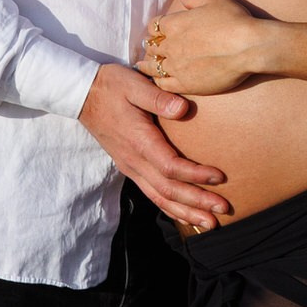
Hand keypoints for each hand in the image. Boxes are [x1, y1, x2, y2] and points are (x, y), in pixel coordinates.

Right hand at [76, 63, 229, 230]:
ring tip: (209, 223)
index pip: (170, 166)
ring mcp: (131, 167)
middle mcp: (134, 160)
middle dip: (197, 202)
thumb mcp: (134, 84)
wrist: (83, 95)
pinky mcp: (130, 167)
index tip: (219, 177)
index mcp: (138, 141)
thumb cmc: (111, 86)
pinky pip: (151, 194)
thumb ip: (158, 98)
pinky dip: (170, 208)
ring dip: (185, 212)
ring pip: (159, 198)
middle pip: (168, 190)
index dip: (195, 175)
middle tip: (224, 208)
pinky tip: (185, 215)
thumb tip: (183, 108)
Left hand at [141, 0, 272, 96]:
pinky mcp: (185, 84)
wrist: (248, 47)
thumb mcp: (214, 0)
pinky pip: (163, 84)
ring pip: (153, 67)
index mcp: (175, 23)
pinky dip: (158, 81)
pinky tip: (157, 80)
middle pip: (151, 46)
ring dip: (148, 65)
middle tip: (150, 49)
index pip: (154, 25)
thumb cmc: (234, 20)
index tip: (158, 31)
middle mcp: (171, 45)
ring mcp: (176, 66)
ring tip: (144, 66)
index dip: (156, 27)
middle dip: (151, 46)